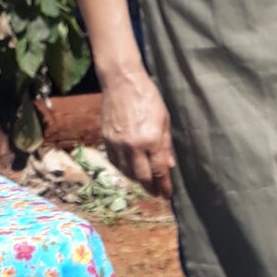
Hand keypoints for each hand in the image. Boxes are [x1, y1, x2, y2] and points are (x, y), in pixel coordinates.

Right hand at [100, 64, 175, 198]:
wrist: (121, 81)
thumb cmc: (147, 96)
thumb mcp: (164, 120)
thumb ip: (166, 145)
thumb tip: (169, 166)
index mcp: (151, 140)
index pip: (159, 172)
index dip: (164, 186)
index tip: (167, 194)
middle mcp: (133, 146)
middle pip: (142, 178)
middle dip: (151, 188)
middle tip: (157, 192)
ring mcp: (118, 144)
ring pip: (127, 173)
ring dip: (138, 180)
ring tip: (145, 180)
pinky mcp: (107, 141)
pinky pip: (116, 163)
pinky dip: (124, 169)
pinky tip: (130, 168)